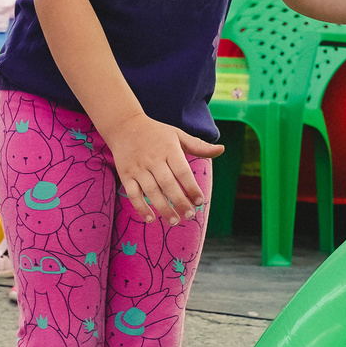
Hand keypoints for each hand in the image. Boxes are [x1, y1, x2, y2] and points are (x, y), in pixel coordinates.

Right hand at [104, 116, 222, 222]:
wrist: (123, 125)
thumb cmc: (156, 133)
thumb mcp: (178, 135)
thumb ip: (199, 146)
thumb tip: (222, 150)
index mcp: (169, 149)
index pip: (182, 171)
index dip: (192, 187)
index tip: (200, 201)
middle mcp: (153, 159)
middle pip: (168, 184)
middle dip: (180, 202)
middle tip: (189, 216)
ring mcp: (138, 167)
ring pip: (151, 191)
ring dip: (163, 208)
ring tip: (175, 221)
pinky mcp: (125, 174)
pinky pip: (133, 193)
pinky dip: (140, 207)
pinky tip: (150, 218)